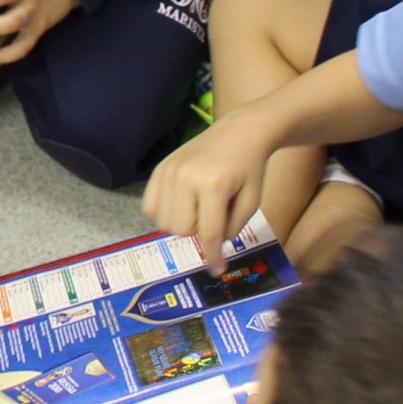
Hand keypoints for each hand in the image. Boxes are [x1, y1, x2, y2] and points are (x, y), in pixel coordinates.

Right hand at [144, 108, 282, 272]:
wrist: (239, 132)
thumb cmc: (250, 168)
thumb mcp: (252, 202)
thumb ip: (232, 228)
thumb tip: (211, 247)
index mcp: (214, 186)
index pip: (208, 233)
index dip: (213, 256)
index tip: (217, 270)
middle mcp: (185, 178)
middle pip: (181, 230)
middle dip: (198, 232)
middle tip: (214, 217)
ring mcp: (168, 171)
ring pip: (164, 222)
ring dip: (182, 224)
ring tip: (199, 209)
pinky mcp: (159, 169)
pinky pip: (150, 207)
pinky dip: (164, 213)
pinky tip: (181, 204)